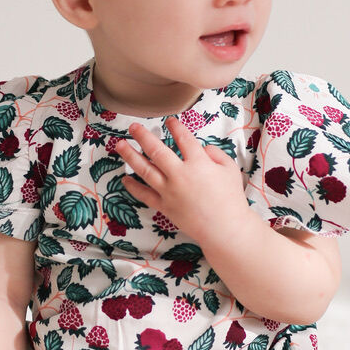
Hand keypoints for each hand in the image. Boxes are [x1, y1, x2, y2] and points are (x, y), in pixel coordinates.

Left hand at [115, 116, 250, 246]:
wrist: (224, 228)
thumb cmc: (230, 198)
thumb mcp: (230, 169)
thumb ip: (216, 154)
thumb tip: (203, 149)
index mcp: (198, 163)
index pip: (184, 138)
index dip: (175, 127)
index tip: (169, 121)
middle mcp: (180, 174)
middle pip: (157, 150)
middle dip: (143, 136)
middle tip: (133, 127)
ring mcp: (169, 191)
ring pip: (145, 170)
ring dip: (130, 156)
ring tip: (120, 145)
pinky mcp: (164, 206)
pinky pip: (144, 194)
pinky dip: (132, 186)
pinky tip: (125, 178)